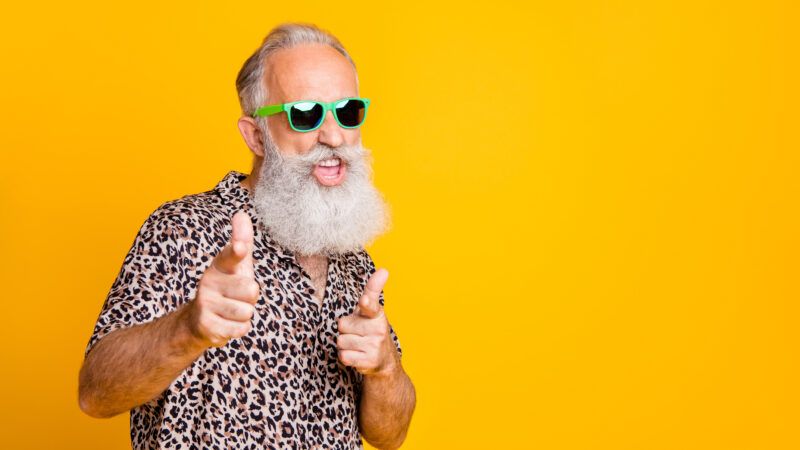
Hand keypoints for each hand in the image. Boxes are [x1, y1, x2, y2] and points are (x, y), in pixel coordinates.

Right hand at [184, 212, 258, 347]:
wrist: (199, 322)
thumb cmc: (226, 288)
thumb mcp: (235, 266)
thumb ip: (241, 241)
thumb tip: (241, 213)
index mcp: (218, 266)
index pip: (229, 256)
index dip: (236, 251)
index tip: (242, 247)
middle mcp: (208, 282)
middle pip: (251, 289)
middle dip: (250, 298)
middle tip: (236, 298)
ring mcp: (205, 304)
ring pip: (247, 311)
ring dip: (244, 315)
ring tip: (231, 311)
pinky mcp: (207, 326)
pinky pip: (240, 328)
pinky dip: (238, 329)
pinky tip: (226, 324)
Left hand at [337, 269, 398, 374]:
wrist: (384, 360)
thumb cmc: (372, 329)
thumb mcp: (372, 310)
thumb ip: (373, 289)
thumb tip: (384, 270)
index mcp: (377, 314)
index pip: (371, 306)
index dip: (367, 303)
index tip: (365, 300)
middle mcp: (378, 329)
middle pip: (342, 325)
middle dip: (346, 329)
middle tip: (358, 333)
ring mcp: (374, 346)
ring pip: (341, 341)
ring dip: (345, 344)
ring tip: (358, 344)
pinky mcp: (368, 361)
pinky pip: (343, 355)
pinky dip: (346, 356)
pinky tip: (357, 354)